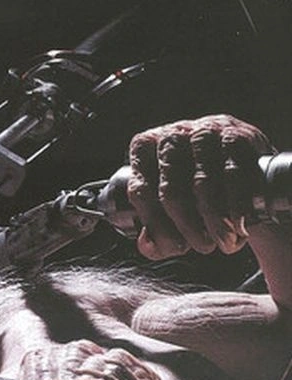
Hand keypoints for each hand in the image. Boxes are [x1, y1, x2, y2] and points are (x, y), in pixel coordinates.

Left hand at [127, 114, 273, 259]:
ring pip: (202, 183)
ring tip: (224, 242)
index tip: (176, 247)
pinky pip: (233, 173)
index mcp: (143, 149)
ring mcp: (203, 131)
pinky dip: (236, 204)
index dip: (157, 226)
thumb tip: (148, 244)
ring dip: (214, 220)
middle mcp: (170, 136)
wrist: (239, 165)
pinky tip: (239, 223)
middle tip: (202, 248)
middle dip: (187, 227)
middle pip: (171, 190)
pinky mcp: (234, 135)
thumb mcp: (169, 212)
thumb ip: (153, 235)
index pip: (141, 192)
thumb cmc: (193, 192)